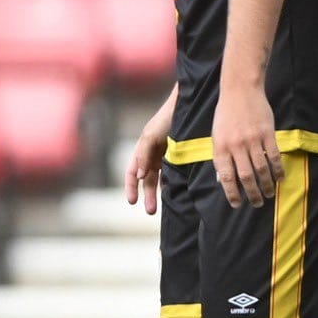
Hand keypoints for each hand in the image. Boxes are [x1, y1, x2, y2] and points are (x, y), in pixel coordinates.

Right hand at [124, 99, 172, 214]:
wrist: (186, 106)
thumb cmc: (166, 119)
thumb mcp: (151, 136)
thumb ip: (144, 156)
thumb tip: (141, 177)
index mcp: (141, 150)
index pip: (132, 173)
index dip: (131, 188)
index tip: (132, 202)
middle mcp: (151, 155)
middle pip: (147, 180)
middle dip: (147, 196)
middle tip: (150, 212)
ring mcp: (165, 155)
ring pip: (160, 179)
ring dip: (159, 193)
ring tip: (161, 207)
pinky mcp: (179, 155)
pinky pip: (173, 172)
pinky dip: (172, 182)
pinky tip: (175, 192)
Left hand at [211, 85, 282, 208]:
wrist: (240, 90)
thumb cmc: (226, 114)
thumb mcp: (217, 136)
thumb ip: (220, 157)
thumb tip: (222, 180)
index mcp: (220, 148)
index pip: (226, 177)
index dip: (232, 193)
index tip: (237, 204)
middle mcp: (236, 145)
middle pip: (246, 176)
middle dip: (252, 193)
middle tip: (257, 204)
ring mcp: (253, 139)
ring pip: (261, 168)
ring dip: (266, 184)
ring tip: (269, 194)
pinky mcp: (267, 132)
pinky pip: (274, 155)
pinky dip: (278, 168)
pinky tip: (280, 177)